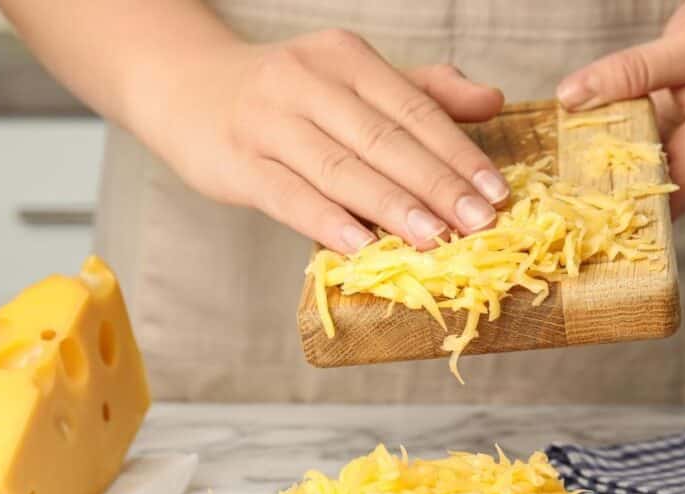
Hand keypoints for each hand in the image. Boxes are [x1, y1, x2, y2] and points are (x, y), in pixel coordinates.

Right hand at [147, 29, 508, 252]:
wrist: (187, 85)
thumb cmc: (287, 93)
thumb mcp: (354, 78)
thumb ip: (423, 92)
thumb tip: (494, 101)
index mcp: (346, 58)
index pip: (414, 110)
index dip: (459, 152)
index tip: (497, 193)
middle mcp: (307, 82)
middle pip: (384, 139)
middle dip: (436, 184)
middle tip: (479, 223)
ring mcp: (268, 122)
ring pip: (339, 168)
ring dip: (390, 206)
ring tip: (434, 238)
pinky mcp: (235, 162)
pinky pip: (287, 195)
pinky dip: (325, 220)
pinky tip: (359, 244)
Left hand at [556, 1, 684, 216]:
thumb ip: (631, 70)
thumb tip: (573, 95)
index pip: (666, 201)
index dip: (620, 205)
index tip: (574, 197)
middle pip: (651, 201)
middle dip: (605, 195)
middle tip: (557, 185)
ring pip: (641, 188)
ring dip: (603, 180)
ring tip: (562, 172)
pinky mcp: (675, 154)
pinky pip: (638, 168)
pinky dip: (611, 160)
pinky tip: (581, 151)